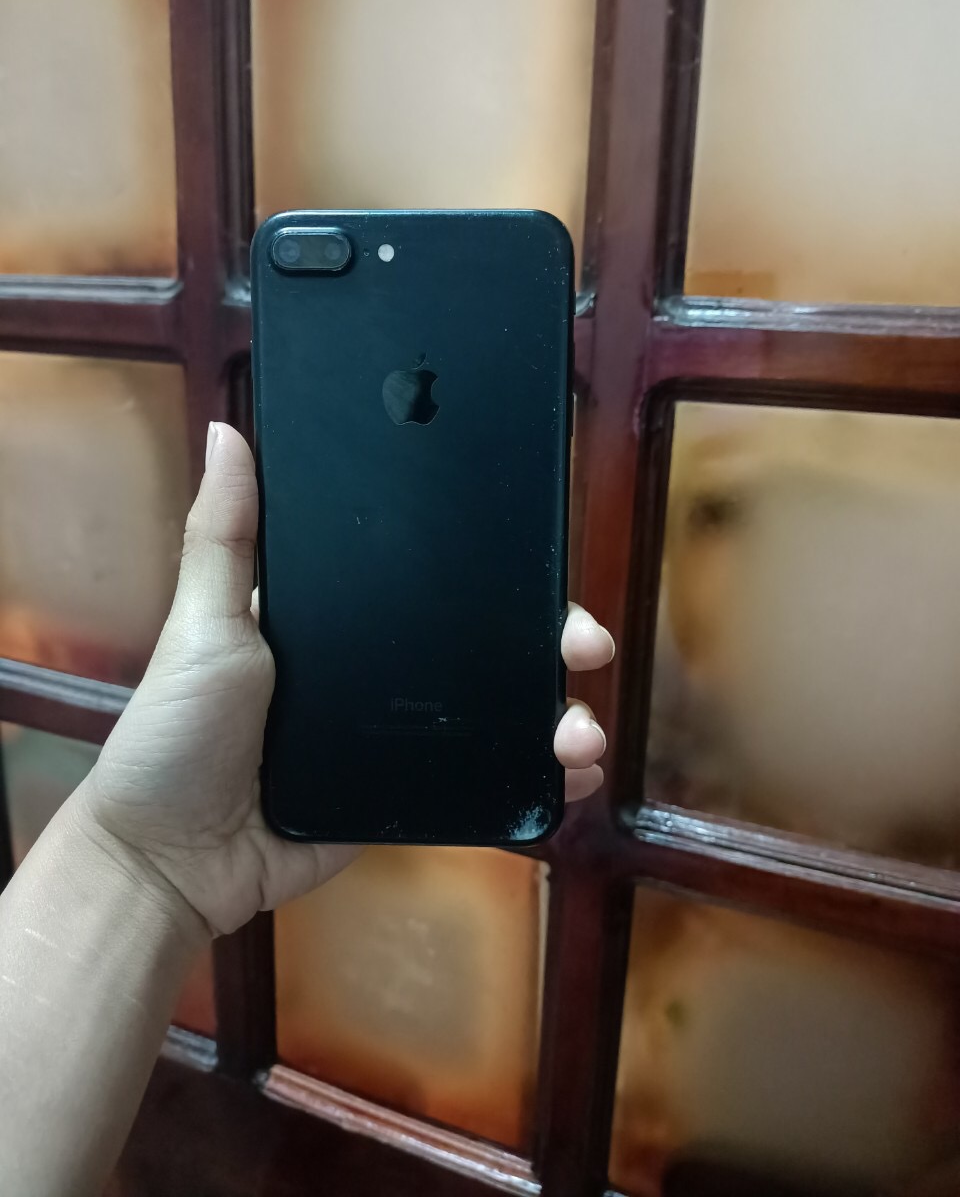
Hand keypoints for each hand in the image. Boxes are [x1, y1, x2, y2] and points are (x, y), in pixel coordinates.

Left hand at [75, 423, 614, 936]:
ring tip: (580, 735)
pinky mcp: (407, 798)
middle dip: (550, 641)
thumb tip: (229, 428)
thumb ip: (225, 533)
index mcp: (343, 618)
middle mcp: (381, 671)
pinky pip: (484, 781)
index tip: (548, 564)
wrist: (173, 858)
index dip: (498, 572)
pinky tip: (570, 776)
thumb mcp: (205, 621)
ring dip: (557, 716)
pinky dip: (536, 780)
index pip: (436, 582)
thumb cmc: (180, 731)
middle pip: (487, 645)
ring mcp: (400, 740)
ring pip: (500, 715)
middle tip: (585, 646)